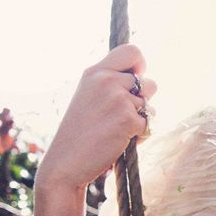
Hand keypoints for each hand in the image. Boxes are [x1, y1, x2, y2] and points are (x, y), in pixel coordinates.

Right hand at [35, 44, 157, 192]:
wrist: (65, 163)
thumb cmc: (79, 134)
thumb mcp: (88, 97)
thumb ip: (111, 84)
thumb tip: (144, 80)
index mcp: (94, 72)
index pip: (131, 51)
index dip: (140, 65)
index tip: (136, 79)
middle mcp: (106, 80)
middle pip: (148, 82)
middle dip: (142, 101)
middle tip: (122, 116)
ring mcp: (118, 99)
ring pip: (150, 106)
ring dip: (140, 120)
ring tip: (116, 130)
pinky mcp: (128, 119)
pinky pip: (149, 124)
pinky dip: (140, 136)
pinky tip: (119, 142)